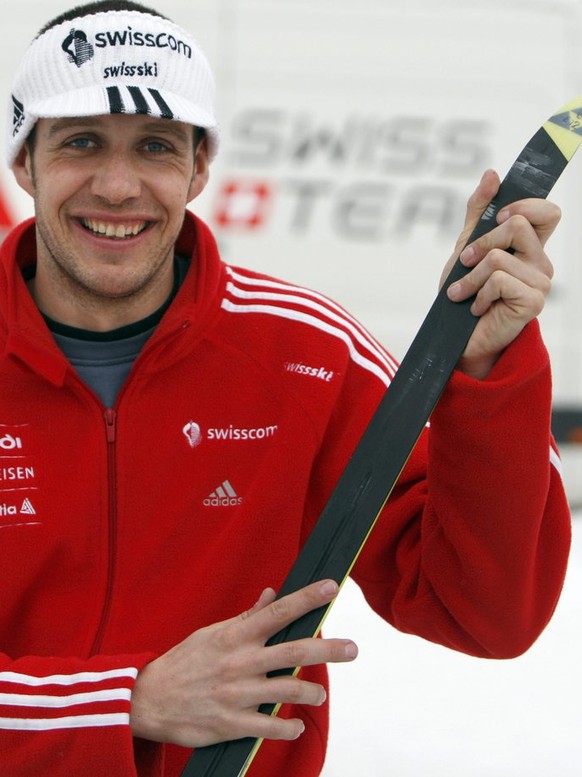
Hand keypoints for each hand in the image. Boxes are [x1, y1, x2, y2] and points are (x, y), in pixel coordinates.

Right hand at [129, 580, 356, 746]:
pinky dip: (289, 727)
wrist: (149, 700)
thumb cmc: (184, 662)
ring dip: (312, 690)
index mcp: (235, 635)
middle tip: (352, 648)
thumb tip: (272, 595)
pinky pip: (271, 727)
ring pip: (288, 690)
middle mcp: (241, 662)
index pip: (278, 612)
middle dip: (328, 648)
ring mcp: (238, 694)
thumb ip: (246, 617)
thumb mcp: (211, 633)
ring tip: (320, 692)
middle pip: (294, 651)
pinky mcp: (232, 724)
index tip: (331, 587)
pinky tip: (297, 724)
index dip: (306, 599)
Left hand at [441, 169, 560, 378]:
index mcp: (531, 246)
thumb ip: (479, 212)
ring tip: (463, 293)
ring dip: (471, 276)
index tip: (496, 218)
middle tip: (465, 263)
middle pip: (518, 224)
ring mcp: (540, 283)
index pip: (548, 211)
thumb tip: (492, 174)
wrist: (456, 337)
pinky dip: (478, 294)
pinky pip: (499, 280)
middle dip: (481, 243)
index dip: (524, 205)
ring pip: (499, 256)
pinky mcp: (533, 303)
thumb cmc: (464, 293)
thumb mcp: (466, 247)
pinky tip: (477, 308)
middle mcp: (541, 262)